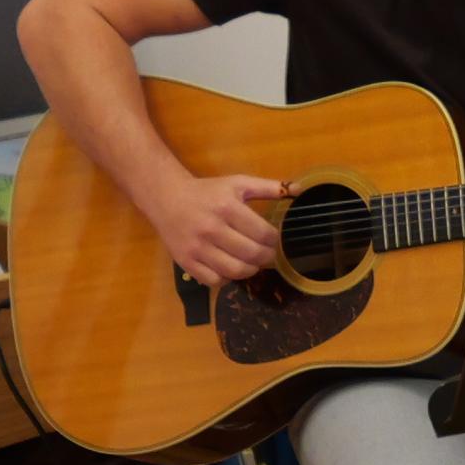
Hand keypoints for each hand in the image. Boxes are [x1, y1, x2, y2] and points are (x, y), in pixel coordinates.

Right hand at [145, 170, 284, 286]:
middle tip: (267, 254)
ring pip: (235, 271)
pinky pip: (215, 281)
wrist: (166, 198)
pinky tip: (229, 267)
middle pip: (252, 255)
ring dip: (250, 270)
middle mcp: (212, 229)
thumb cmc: (207, 192)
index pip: (263, 234)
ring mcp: (197, 248)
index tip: (273, 239)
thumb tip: (298, 189)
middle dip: (266, 257)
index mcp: (227, 208)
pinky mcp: (186, 261)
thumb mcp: (237, 183)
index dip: (274, 240)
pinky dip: (227, 278)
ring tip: (252, 262)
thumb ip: (268, 187)